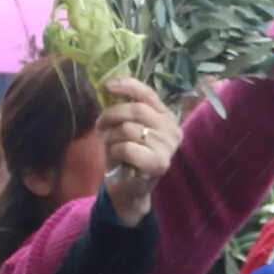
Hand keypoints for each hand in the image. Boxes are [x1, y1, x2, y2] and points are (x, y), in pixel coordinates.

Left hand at [95, 79, 180, 226]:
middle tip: (100, 125)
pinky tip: (119, 160)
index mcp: (167, 117)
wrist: (129, 188)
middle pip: (136, 110)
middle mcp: (172, 129)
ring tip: (112, 147)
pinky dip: (116, 152)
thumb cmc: (127, 155)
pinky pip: (127, 148)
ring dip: (112, 137)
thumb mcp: (125, 126)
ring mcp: (168, 147)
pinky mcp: (159, 164)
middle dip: (112, 115)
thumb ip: (125, 108)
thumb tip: (110, 85)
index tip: (107, 86)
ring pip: (129, 129)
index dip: (127, 86)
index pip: (148, 94)